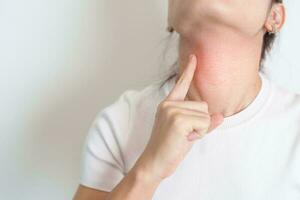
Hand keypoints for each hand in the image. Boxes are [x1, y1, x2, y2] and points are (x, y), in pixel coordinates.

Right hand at [133, 54, 223, 182]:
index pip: (181, 84)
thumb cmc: (169, 147)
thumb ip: (202, 122)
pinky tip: (184, 139)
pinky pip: (204, 123)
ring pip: (205, 115)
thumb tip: (220, 116)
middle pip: (203, 105)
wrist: (154, 163)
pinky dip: (199, 134)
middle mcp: (169, 104)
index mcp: (168, 104)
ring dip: (200, 129)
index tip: (194, 56)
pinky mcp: (178, 119)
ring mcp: (172, 110)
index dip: (189, 70)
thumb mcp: (187, 131)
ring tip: (183, 137)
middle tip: (184, 134)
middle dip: (200, 122)